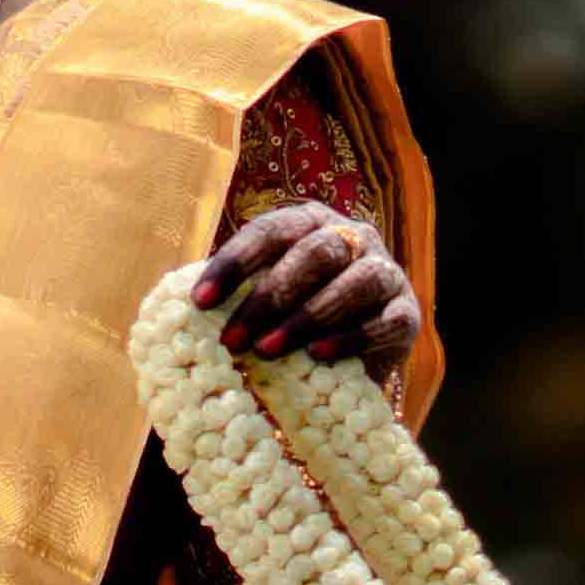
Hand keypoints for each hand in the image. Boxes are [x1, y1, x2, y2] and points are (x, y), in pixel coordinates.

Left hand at [189, 198, 419, 377]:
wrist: (356, 361)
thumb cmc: (296, 321)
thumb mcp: (264, 303)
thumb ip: (235, 300)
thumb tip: (176, 318)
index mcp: (310, 223)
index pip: (270, 230)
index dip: (234, 263)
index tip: (200, 302)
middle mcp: (352, 237)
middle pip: (315, 252)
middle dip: (269, 296)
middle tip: (233, 340)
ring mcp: (385, 273)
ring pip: (355, 281)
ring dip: (308, 315)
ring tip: (268, 350)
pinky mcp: (407, 314)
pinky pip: (385, 321)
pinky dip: (350, 337)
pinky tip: (317, 356)